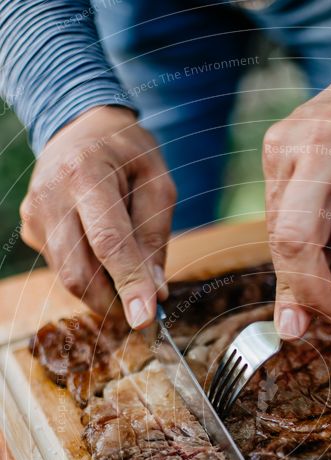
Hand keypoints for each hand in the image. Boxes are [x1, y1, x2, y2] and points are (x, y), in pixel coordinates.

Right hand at [21, 106, 176, 327]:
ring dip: (103, 292)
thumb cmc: (128, 155)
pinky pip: (63, 267)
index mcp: (86, 173)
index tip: (145, 319)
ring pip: (68, 277)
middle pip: (79, 271)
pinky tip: (103, 252)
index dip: (128, 284)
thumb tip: (154, 294)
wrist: (82, 128)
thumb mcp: (158, 184)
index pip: (107, 242)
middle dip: (114, 302)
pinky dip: (89, 274)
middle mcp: (51, 195)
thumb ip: (156, 238)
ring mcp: (35, 213)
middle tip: (144, 311)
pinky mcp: (31, 228)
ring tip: (128, 278)